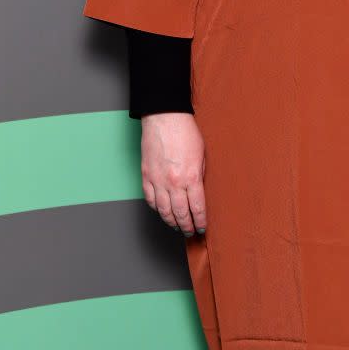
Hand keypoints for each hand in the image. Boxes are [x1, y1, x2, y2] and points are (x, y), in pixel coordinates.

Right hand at [140, 112, 206, 236]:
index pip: (197, 208)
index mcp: (191, 177)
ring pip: (164, 211)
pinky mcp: (146, 176)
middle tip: (190, 232)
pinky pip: (150, 199)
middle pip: (181, 213)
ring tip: (177, 226)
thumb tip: (198, 191)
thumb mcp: (202, 154)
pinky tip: (162, 211)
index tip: (202, 228)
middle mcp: (174, 183)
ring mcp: (158, 181)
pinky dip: (156, 209)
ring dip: (171, 221)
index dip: (201, 221)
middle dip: (187, 226)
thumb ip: (200, 175)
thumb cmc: (186, 132)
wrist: (165, 117)